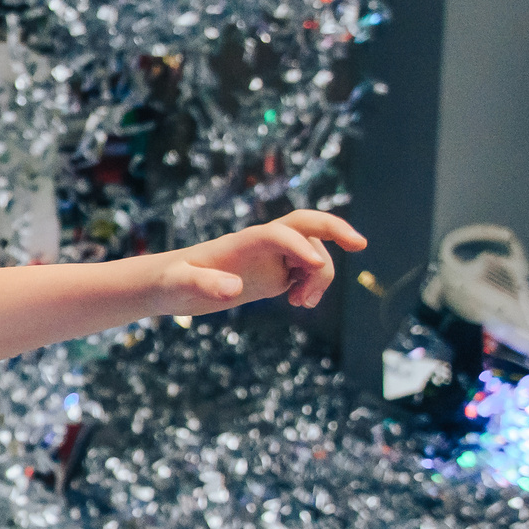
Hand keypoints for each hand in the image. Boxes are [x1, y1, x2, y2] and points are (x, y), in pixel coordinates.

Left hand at [154, 210, 364, 313]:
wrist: (167, 285)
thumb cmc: (168, 281)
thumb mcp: (177, 286)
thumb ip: (202, 285)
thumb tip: (234, 289)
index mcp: (240, 242)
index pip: (278, 233)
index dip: (299, 245)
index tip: (314, 265)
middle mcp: (261, 244)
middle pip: (305, 224)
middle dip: (334, 228)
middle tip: (360, 244)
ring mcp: (271, 258)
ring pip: (312, 253)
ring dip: (320, 276)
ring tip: (301, 303)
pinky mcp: (275, 273)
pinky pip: (307, 272)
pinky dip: (314, 285)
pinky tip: (300, 302)